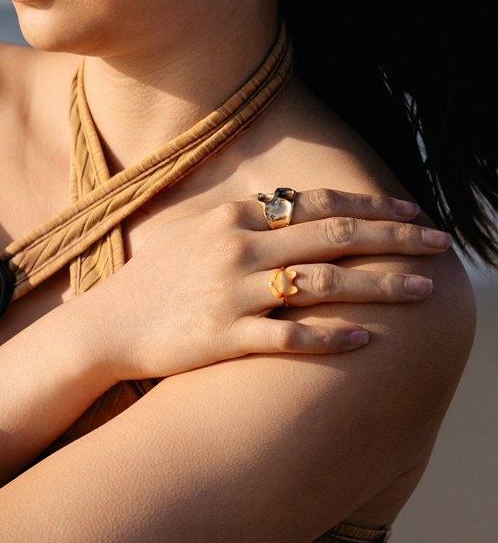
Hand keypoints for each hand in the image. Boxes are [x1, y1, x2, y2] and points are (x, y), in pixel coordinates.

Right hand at [79, 188, 450, 382]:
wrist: (103, 328)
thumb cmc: (153, 285)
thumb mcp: (196, 237)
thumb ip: (246, 223)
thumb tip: (294, 211)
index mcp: (234, 219)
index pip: (317, 203)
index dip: (371, 205)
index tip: (412, 212)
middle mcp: (237, 248)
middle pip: (335, 236)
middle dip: (396, 238)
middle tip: (440, 246)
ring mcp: (231, 293)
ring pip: (323, 283)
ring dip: (380, 285)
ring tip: (422, 291)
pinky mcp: (224, 336)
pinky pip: (290, 336)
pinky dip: (331, 337)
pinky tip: (366, 339)